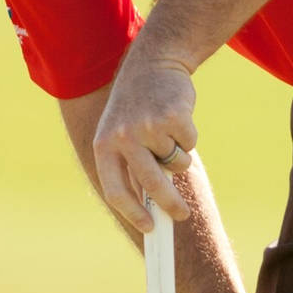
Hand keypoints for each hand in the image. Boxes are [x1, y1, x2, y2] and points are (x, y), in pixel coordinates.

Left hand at [92, 51, 197, 231]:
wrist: (152, 64)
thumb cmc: (136, 108)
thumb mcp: (120, 135)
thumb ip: (131, 168)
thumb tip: (154, 211)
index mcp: (104, 147)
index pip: (116, 191)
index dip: (133, 213)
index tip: (150, 228)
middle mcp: (122, 138)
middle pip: (152, 185)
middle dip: (171, 205)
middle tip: (182, 214)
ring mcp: (147, 127)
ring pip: (175, 164)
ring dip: (180, 157)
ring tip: (169, 134)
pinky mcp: (172, 116)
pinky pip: (189, 145)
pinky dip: (189, 138)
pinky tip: (177, 118)